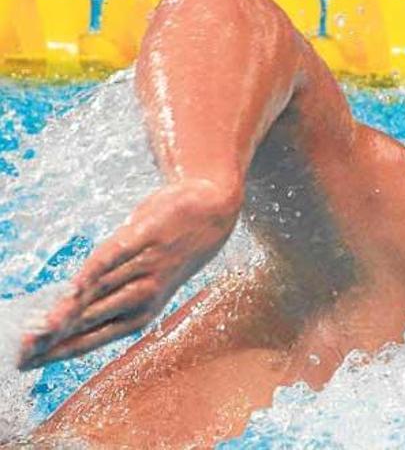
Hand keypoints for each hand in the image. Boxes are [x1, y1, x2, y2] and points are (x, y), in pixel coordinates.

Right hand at [18, 179, 241, 369]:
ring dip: (71, 312)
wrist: (211, 212)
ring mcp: (146, 267)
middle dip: (56, 337)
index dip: (59, 351)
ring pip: (101, 293)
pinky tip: (74, 287)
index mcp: (140, 314)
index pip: (92, 338)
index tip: (24, 363)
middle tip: (22, 350)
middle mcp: (144, 296)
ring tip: (41, 328)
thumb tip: (64, 309)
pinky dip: (95, 272)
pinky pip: (116, 258)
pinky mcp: (145, 239)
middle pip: (92, 321)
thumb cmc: (167, 253)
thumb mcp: (140, 279)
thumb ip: (106, 296)